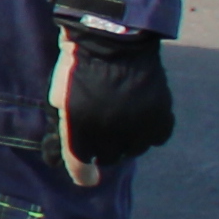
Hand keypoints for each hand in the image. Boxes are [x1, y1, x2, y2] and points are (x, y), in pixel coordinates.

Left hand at [52, 25, 174, 180]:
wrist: (111, 40)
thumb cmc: (76, 68)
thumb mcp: (58, 99)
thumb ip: (64, 127)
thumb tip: (64, 154)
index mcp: (81, 126)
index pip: (81, 164)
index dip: (82, 174)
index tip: (87, 177)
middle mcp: (111, 130)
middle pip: (109, 157)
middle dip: (103, 150)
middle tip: (101, 136)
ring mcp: (138, 123)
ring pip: (134, 149)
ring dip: (126, 141)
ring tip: (120, 122)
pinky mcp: (160, 114)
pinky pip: (155, 138)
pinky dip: (148, 132)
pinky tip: (139, 118)